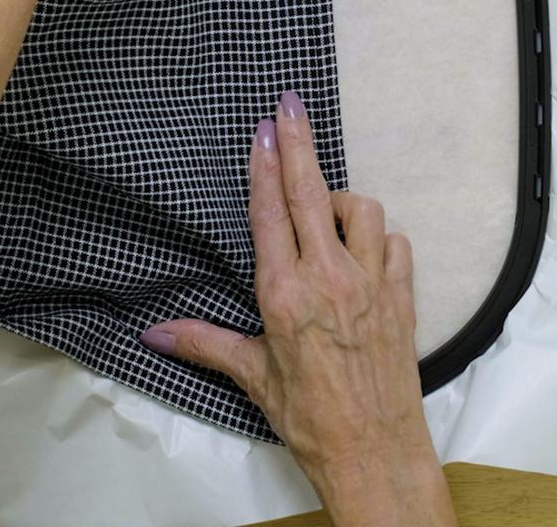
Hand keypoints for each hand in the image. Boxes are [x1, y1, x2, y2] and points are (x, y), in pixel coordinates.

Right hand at [139, 91, 456, 526]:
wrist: (375, 453)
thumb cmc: (310, 419)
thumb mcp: (252, 378)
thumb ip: (204, 343)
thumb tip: (154, 332)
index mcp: (285, 294)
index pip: (270, 211)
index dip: (264, 164)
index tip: (262, 127)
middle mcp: (328, 278)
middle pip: (311, 191)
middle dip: (298, 142)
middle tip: (289, 103)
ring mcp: (370, 283)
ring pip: (362, 209)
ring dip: (341, 202)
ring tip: (324, 214)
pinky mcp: (402, 295)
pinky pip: (396, 243)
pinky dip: (380, 238)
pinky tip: (365, 250)